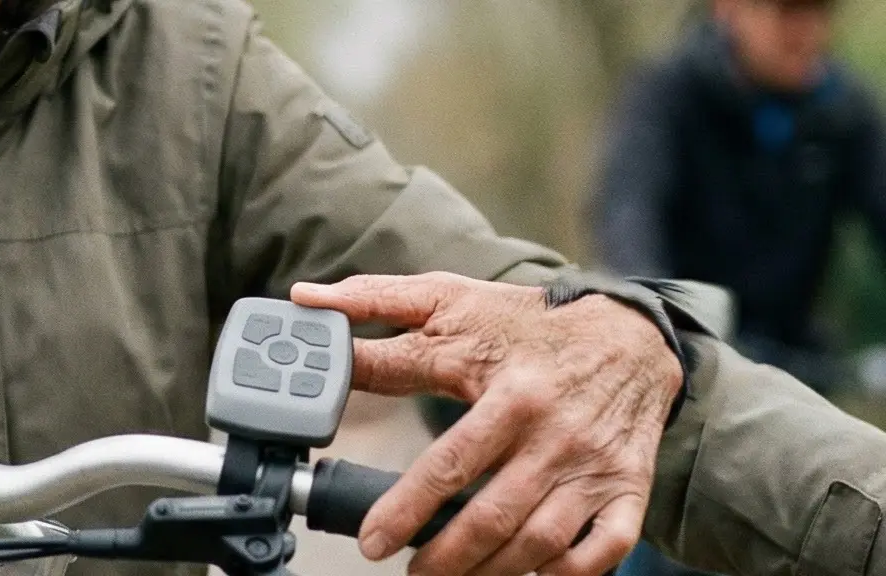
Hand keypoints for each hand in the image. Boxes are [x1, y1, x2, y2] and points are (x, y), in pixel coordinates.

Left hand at [291, 272, 682, 575]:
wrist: (630, 335)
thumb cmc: (528, 324)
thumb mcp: (451, 302)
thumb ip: (377, 304)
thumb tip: (308, 299)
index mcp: (511, 393)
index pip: (451, 463)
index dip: (406, 509)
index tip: (372, 539)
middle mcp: (557, 435)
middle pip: (494, 517)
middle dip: (444, 558)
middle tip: (408, 571)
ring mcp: (596, 466)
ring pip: (541, 544)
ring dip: (491, 572)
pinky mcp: (628, 487)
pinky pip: (604, 551)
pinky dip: (565, 575)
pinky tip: (529, 574)